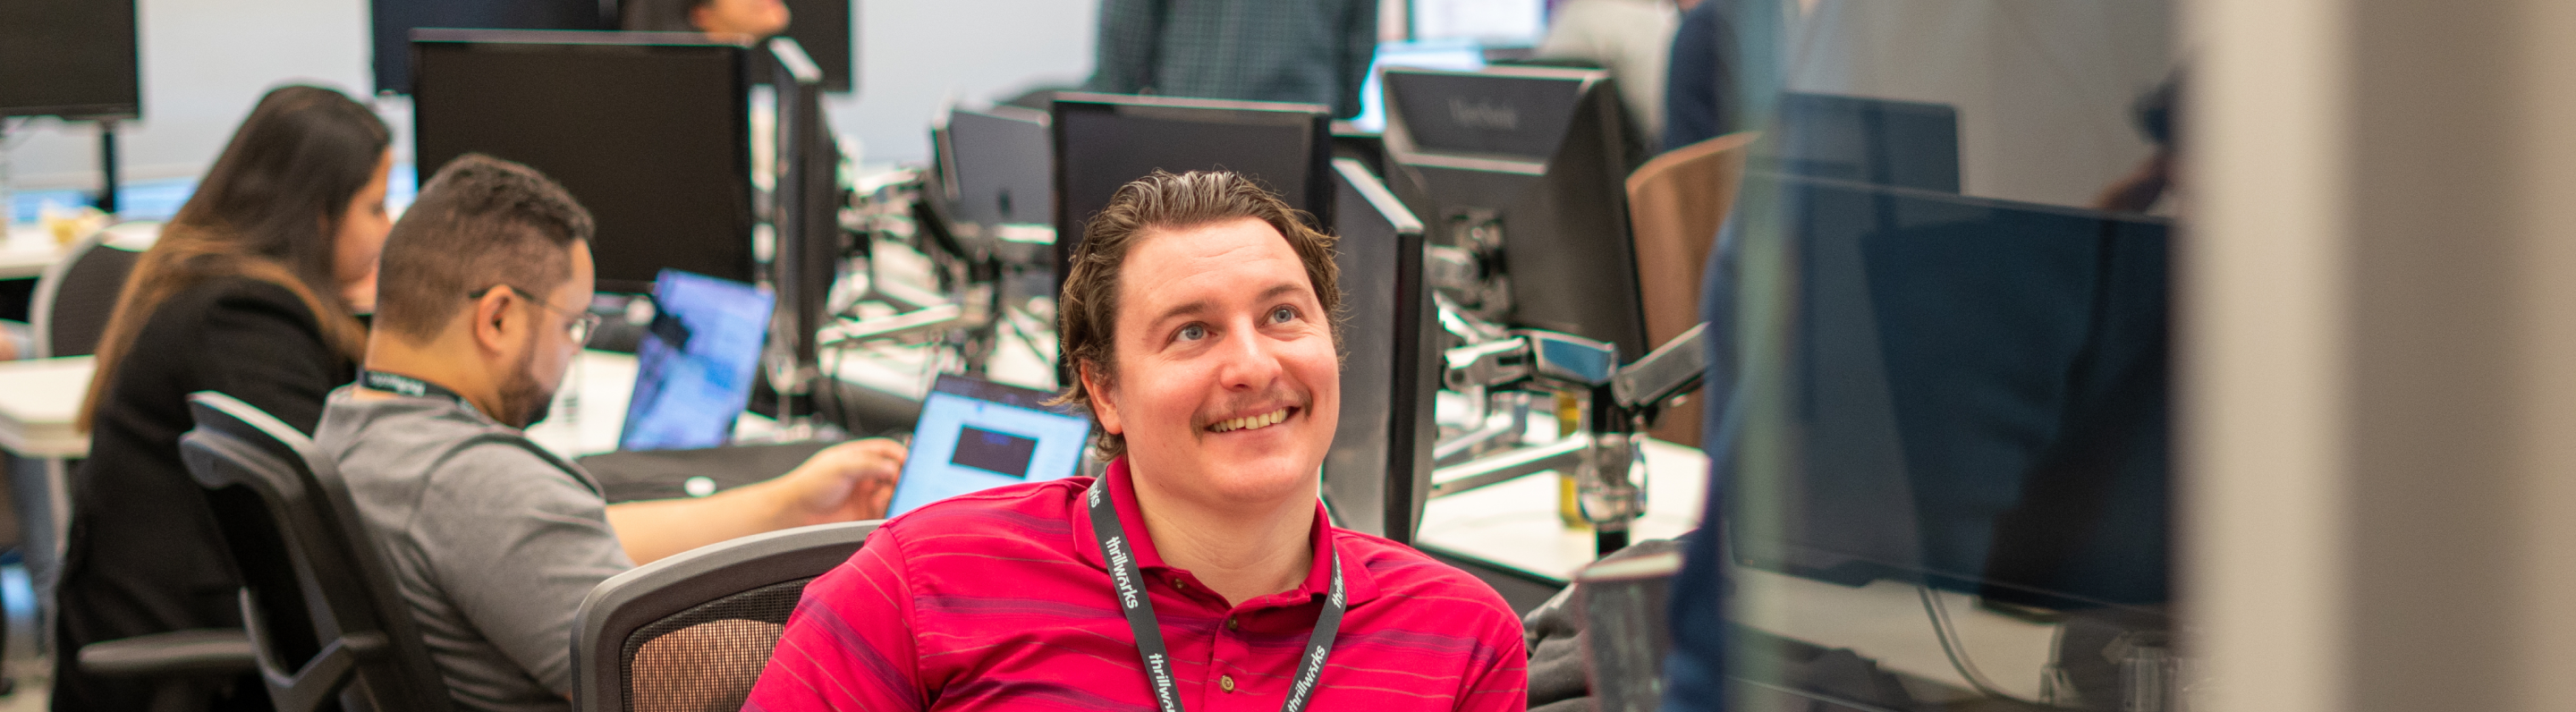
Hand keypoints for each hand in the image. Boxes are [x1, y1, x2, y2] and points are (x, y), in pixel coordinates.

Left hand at [781, 439, 906, 524]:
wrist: (796, 513)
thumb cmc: (810, 484)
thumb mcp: (841, 466)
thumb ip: (869, 464)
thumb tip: (894, 466)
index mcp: (859, 456)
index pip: (887, 450)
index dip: (900, 454)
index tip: (910, 462)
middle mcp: (865, 474)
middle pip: (894, 471)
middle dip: (900, 476)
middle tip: (900, 482)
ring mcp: (866, 493)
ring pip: (892, 491)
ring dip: (891, 493)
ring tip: (879, 497)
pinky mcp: (866, 513)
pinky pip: (886, 509)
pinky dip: (886, 508)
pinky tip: (875, 507)